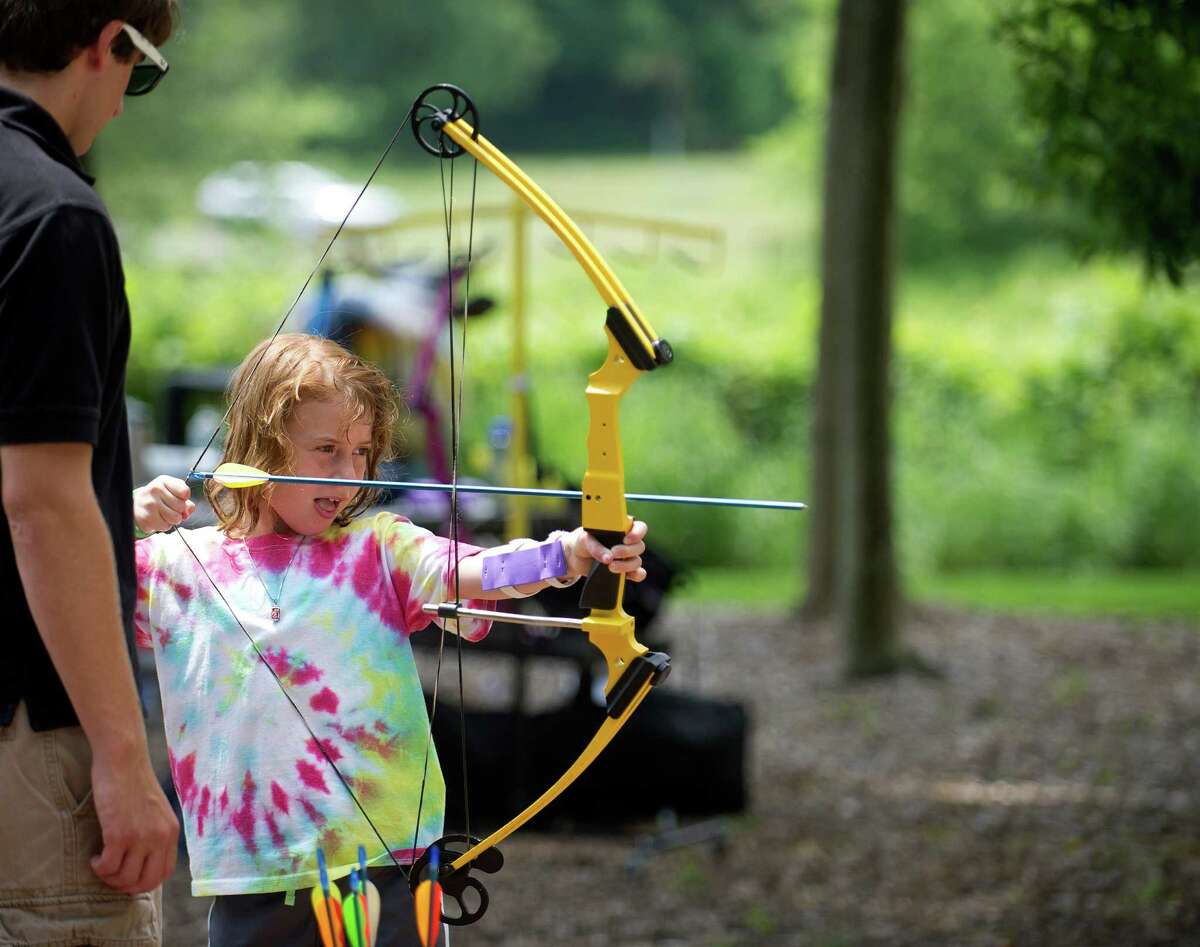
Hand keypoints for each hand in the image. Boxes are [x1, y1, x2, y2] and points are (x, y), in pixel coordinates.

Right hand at [89, 751, 178, 893]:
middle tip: (112, 875)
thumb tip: (144, 859)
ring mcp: (141, 837)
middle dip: (126, 886)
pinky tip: (95, 856)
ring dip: (109, 877)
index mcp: (171, 832)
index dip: (144, 882)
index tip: (129, 877)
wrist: (124, 759)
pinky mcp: (119, 834)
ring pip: (125, 879)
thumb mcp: (156, 810)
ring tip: (101, 862)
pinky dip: (98, 867)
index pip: (164, 873)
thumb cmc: (135, 782)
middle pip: (147, 882)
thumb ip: (155, 832)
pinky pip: (108, 867)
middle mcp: (160, 837)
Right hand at [133, 476, 194, 533]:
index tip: (178, 498)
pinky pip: (166, 526)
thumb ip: (185, 500)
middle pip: (182, 507)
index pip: (185, 492)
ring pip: (176, 518)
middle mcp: (155, 490)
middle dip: (179, 510)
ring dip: (172, 519)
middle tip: (168, 507)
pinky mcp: (146, 517)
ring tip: (163, 514)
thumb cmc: (158, 498)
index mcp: (164, 481)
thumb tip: (188, 511)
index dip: (184, 499)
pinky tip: (157, 519)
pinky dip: (164, 525)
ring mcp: (150, 503)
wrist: (136, 505)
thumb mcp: (171, 493)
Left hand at [562, 520, 647, 582]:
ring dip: (626, 565)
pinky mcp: (624, 571)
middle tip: (613, 553)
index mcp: (622, 529)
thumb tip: (608, 558)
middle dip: (627, 551)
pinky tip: (625, 576)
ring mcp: (627, 558)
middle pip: (639, 546)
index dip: (637, 533)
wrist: (575, 556)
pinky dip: (635, 575)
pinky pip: (638, 574)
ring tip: (610, 566)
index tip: (626, 540)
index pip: (639, 528)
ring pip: (637, 561)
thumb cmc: (582, 542)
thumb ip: (596, 547)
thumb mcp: (585, 539)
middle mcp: (627, 543)